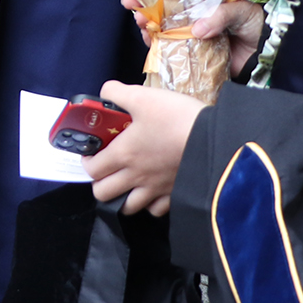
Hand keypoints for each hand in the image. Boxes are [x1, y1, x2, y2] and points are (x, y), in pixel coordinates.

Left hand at [82, 81, 202, 216]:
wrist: (215, 140)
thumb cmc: (176, 118)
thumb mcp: (144, 97)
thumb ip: (118, 93)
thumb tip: (104, 92)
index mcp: (123, 154)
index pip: (92, 170)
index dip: (87, 162)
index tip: (92, 154)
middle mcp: (136, 177)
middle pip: (103, 194)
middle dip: (100, 183)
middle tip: (108, 170)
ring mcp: (155, 190)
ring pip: (128, 207)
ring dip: (122, 197)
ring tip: (128, 183)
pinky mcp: (175, 196)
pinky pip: (156, 210)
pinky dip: (151, 204)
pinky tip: (153, 191)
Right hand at [120, 0, 266, 76]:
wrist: (269, 51)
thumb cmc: (255, 24)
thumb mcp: (240, 11)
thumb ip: (219, 16)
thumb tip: (197, 30)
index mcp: (202, 5)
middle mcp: (194, 21)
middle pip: (163, 16)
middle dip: (145, 14)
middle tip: (136, 14)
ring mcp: (193, 40)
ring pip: (165, 35)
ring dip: (150, 32)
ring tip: (143, 28)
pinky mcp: (196, 58)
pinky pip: (175, 56)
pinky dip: (162, 53)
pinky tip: (153, 47)